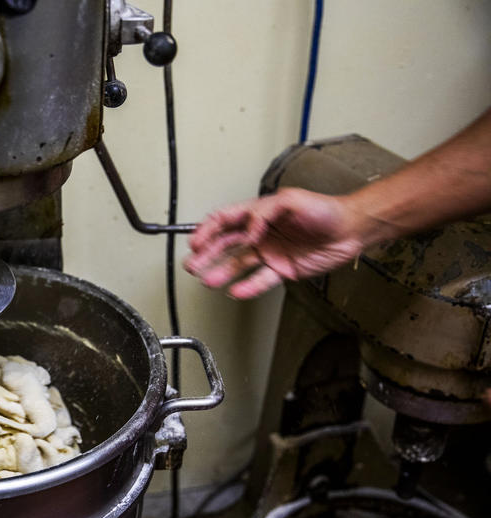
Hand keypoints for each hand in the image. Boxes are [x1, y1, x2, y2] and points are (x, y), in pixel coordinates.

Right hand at [183, 188, 368, 298]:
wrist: (350, 230)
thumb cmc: (325, 210)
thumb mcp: (292, 200)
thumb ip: (265, 212)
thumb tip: (248, 230)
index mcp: (258, 214)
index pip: (225, 220)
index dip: (207, 230)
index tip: (197, 241)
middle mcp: (260, 233)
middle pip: (225, 244)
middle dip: (206, 254)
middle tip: (192, 264)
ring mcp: (269, 252)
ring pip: (238, 264)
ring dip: (221, 272)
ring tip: (208, 280)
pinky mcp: (282, 269)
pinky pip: (260, 280)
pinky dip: (248, 287)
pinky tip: (236, 292)